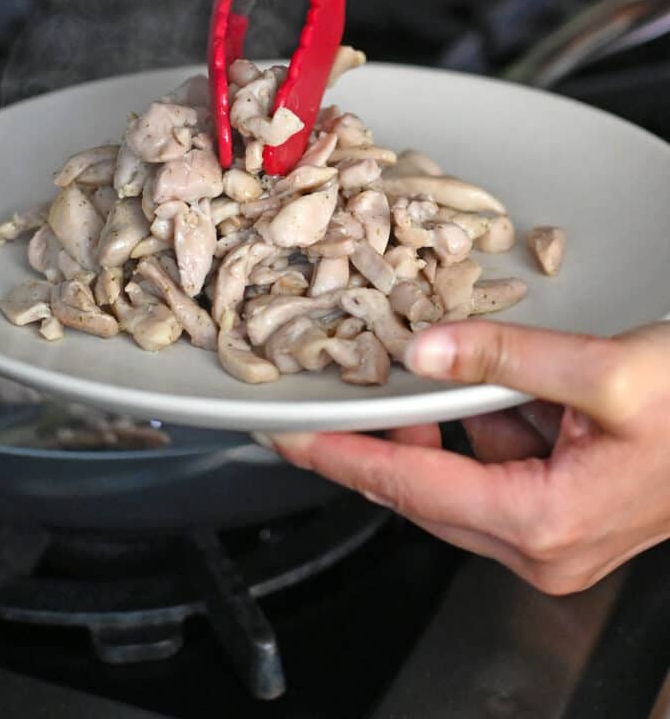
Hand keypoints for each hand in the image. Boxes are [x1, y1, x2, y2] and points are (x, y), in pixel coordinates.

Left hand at [264, 320, 669, 594]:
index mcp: (543, 522)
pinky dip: (480, 427)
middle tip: (330, 390)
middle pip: (424, 490)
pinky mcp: (564, 513)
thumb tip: (426, 349)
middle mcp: (542, 545)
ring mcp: (554, 536)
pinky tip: (493, 387)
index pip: (411, 486)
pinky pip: (494, 467)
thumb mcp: (607, 370)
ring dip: (435, 425)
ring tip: (421, 370)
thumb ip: (508, 357)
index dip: (342, 454)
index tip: (287, 435)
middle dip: (377, 436)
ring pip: (457, 475)